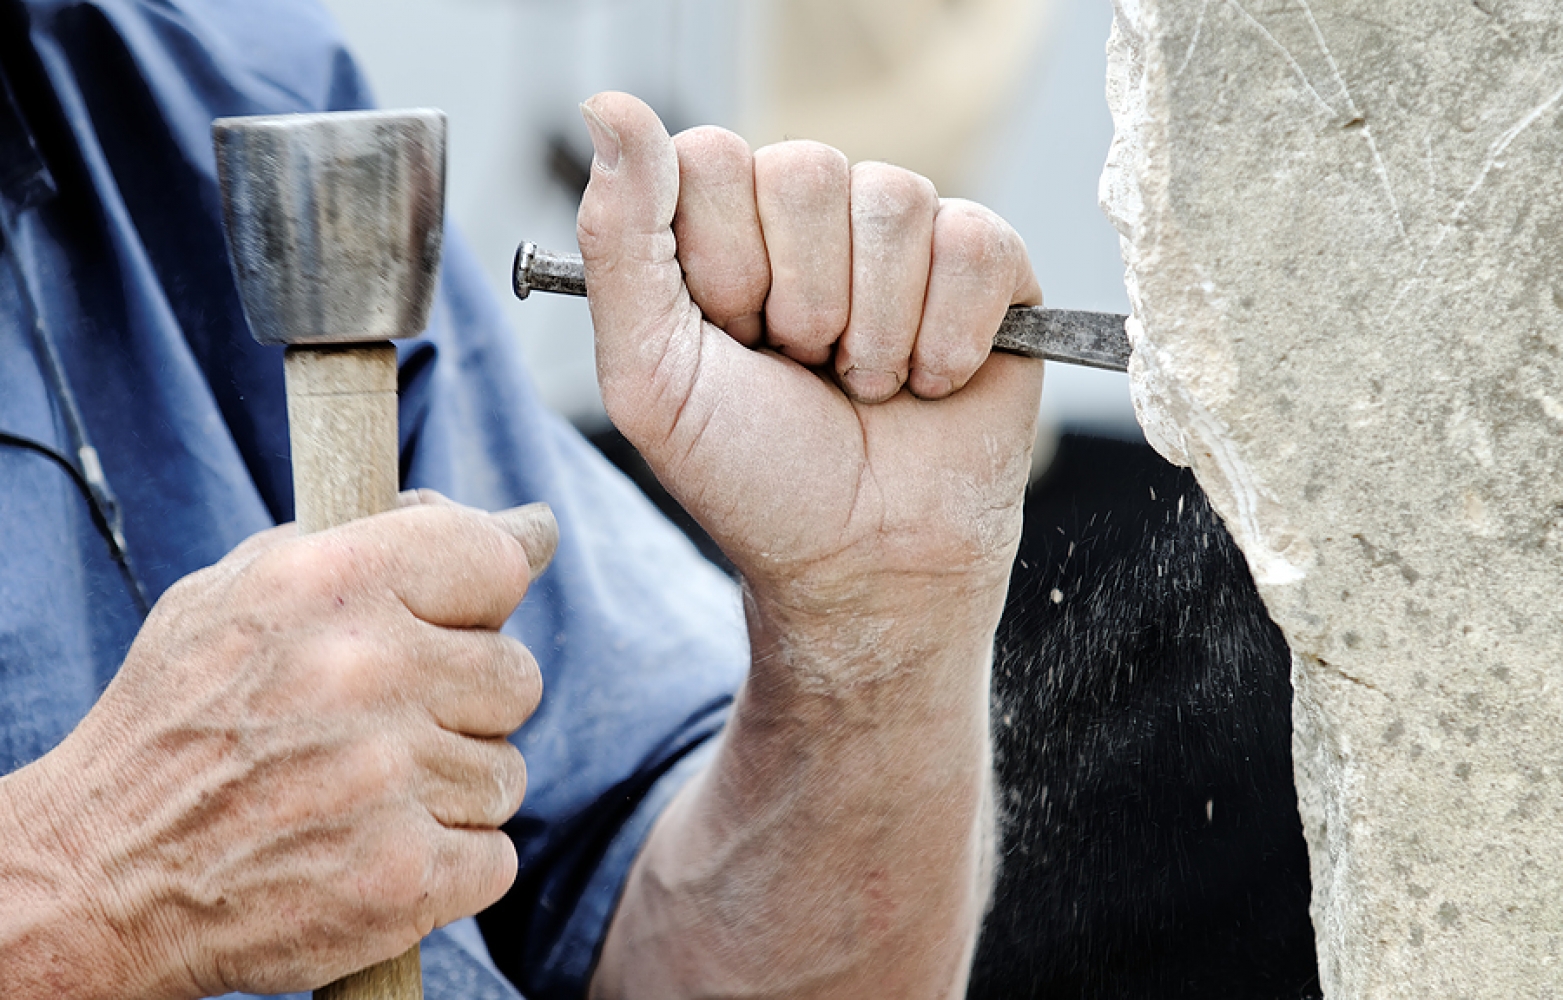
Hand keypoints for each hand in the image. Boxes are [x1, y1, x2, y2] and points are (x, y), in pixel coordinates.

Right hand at [0, 497, 554, 998]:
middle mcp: (363, 672)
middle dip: (464, 702)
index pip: (494, 561)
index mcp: (327, 583)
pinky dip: (448, 862)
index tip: (466, 617)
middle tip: (386, 723)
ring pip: (506, 771)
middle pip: (515, 675)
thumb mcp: (245, 592)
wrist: (101, 872)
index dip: (486, 596)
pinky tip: (374, 848)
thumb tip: (531, 529)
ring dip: (450, 787)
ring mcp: (386, 779)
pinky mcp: (401, 876)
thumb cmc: (182, 718)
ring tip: (363, 792)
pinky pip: (495, 855)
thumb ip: (385, 541)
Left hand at [576, 93, 1042, 643]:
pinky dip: (949, 338)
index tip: (731, 339)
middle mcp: (814, 217)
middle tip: (804, 369)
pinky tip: (932, 383)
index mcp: (725, 229)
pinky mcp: (990, 267)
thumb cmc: (756, 478)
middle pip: (806, 170)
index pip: (710, 157)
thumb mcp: (653, 375)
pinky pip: (976, 241)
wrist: (865, 564)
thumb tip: (609, 106)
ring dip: (875, 332)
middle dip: (801, 303)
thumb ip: (619, 242)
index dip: (721, 262)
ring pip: (895, 200)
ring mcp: (905, 237)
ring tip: (866, 386)